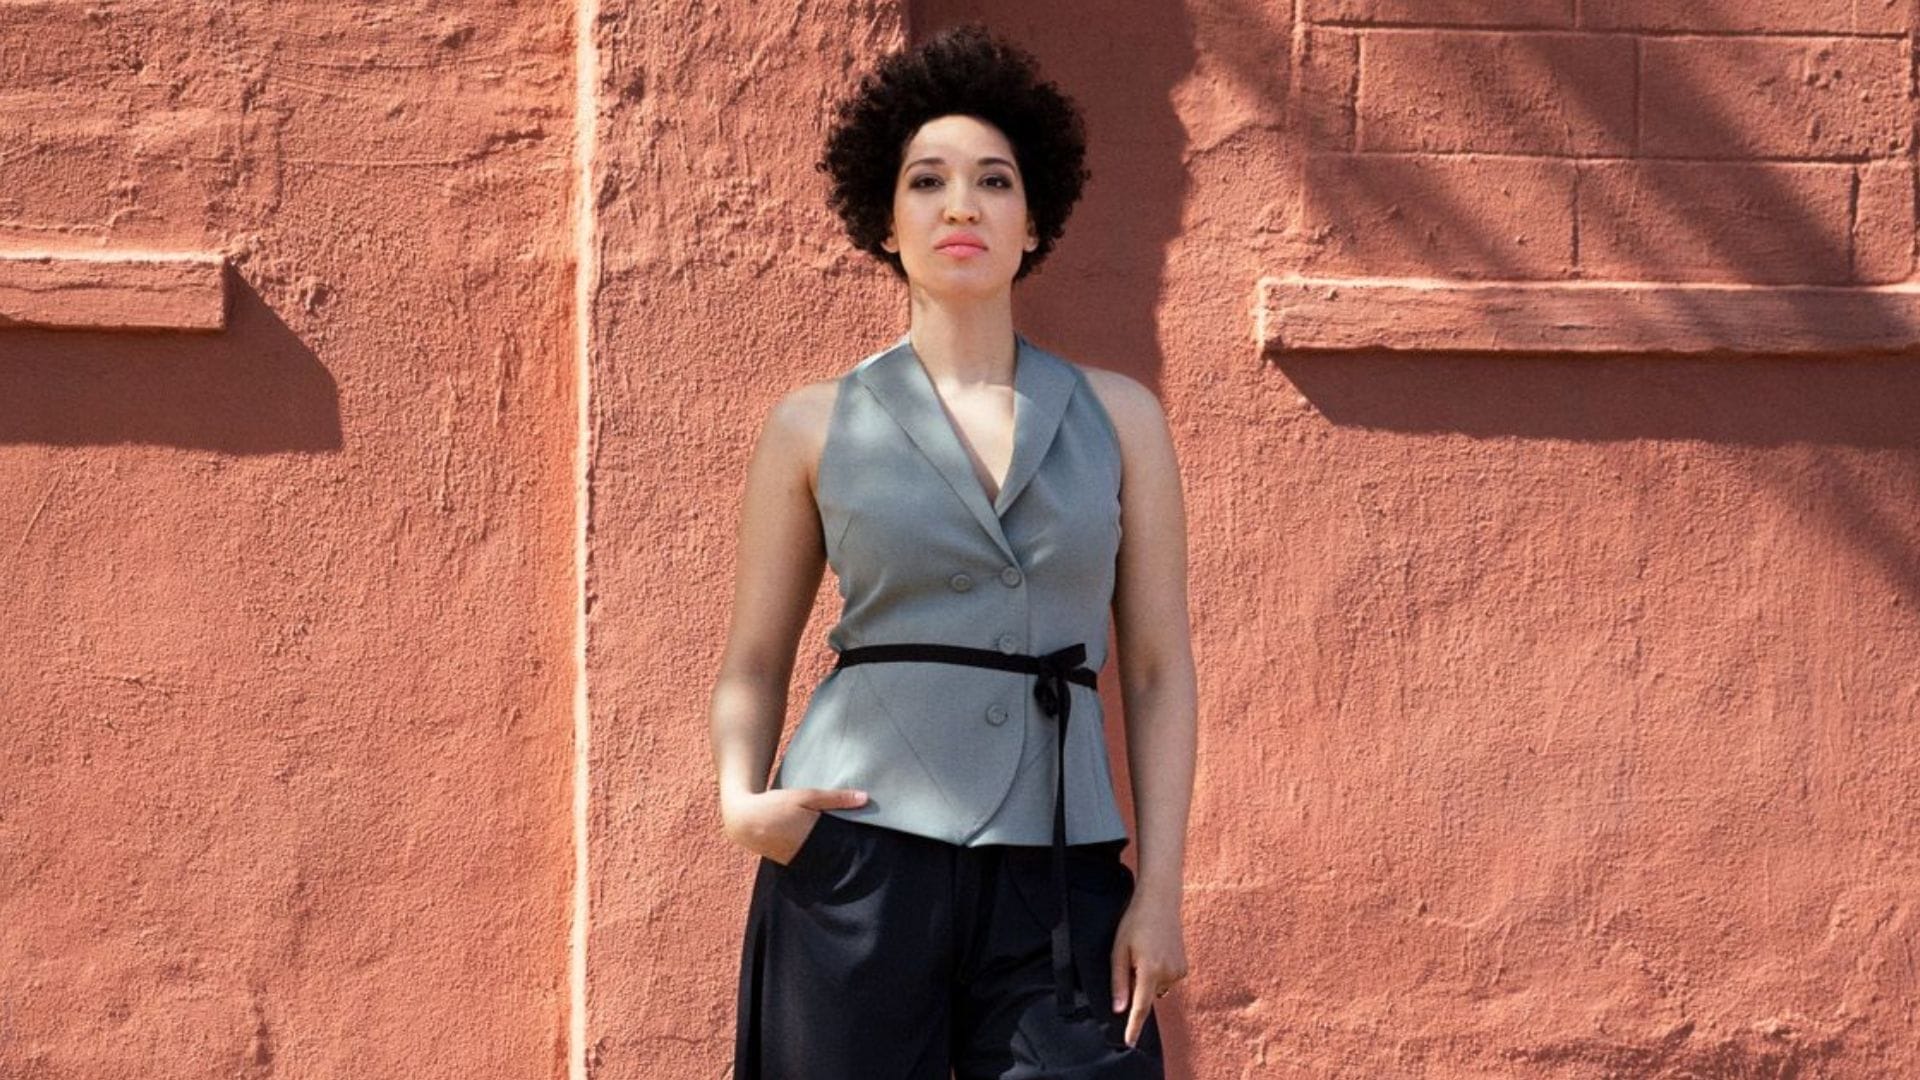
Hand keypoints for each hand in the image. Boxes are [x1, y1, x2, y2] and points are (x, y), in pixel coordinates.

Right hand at [721, 786, 867, 864]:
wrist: (744, 820)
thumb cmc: (776, 804)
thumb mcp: (806, 795)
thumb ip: (836, 798)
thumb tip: (866, 798)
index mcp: (814, 834)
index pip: (845, 844)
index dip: (859, 844)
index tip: (874, 843)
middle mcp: (808, 852)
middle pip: (838, 856)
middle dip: (850, 853)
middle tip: (867, 850)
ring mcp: (799, 861)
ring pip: (826, 861)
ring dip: (836, 857)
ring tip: (850, 853)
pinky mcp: (792, 864)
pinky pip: (813, 863)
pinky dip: (822, 858)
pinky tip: (829, 854)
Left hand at [1110, 889, 1186, 1047]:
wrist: (1160, 902)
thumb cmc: (1134, 923)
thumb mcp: (1119, 950)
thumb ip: (1119, 981)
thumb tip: (1120, 1009)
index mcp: (1150, 970)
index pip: (1140, 1007)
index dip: (1133, 1026)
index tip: (1129, 1042)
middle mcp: (1168, 974)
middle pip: (1146, 996)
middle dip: (1135, 987)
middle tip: (1131, 959)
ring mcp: (1179, 971)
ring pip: (1156, 989)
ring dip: (1147, 979)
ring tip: (1144, 952)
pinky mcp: (1184, 968)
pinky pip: (1165, 981)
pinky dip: (1157, 974)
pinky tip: (1155, 953)